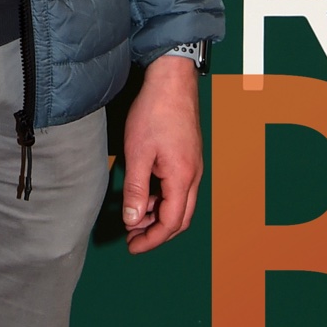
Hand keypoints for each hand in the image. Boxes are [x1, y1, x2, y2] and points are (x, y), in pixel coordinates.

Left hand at [120, 55, 203, 254]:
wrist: (172, 80)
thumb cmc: (155, 112)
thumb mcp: (138, 153)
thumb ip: (137, 190)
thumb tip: (133, 221)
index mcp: (183, 178)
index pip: (171, 223)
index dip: (152, 239)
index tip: (132, 246)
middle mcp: (194, 175)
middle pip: (181, 218)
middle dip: (158, 233)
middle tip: (133, 238)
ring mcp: (194, 165)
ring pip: (181, 203)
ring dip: (160, 215)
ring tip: (134, 217)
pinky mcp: (190, 156)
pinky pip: (180, 188)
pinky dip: (164, 198)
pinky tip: (146, 193)